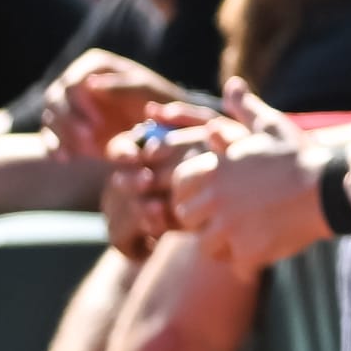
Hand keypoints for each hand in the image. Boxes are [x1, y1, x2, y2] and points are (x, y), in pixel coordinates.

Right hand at [42, 51, 182, 160]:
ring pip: (50, 116)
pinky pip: (48, 135)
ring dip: (62, 134)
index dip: (80, 102)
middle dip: (69, 120)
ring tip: (84, 150)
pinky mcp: (64, 127)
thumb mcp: (148, 92)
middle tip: (89, 139)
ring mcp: (68, 103)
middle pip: (55, 98)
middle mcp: (76, 80)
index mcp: (96, 65)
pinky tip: (66, 158)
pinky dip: (54, 147)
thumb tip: (90, 83)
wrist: (164, 129)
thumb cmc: (160, 104)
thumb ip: (123, 85)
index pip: (73, 81)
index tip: (98, 122)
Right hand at [101, 115, 231, 259]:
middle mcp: (130, 184)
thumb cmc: (225, 165)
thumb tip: (153, 109)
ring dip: (135, 210)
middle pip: (116, 182)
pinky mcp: (131, 240)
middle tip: (147, 181)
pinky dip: (137, 236)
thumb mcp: (217, 139)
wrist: (236, 213)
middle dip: (130, 182)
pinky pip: (122, 241)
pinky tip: (157, 234)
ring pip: (115, 213)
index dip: (125, 153)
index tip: (141, 155)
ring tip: (158, 208)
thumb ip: (190, 120)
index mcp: (142, 157)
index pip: (120, 150)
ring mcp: (128, 213)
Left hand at [170, 80, 328, 271]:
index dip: (194, 191)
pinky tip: (265, 246)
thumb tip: (233, 85)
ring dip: (224, 242)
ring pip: (207, 245)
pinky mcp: (248, 252)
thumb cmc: (298, 156)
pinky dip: (247, 259)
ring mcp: (230, 228)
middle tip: (231, 216)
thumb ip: (244, 109)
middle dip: (204, 219)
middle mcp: (216, 199)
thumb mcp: (271, 126)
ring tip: (248, 232)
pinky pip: (233, 263)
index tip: (215, 194)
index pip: (180, 187)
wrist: (329, 190)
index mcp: (215, 169)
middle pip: (187, 218)